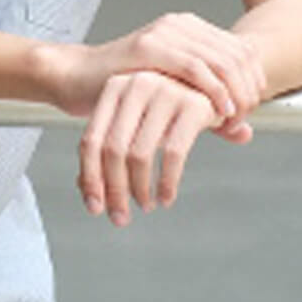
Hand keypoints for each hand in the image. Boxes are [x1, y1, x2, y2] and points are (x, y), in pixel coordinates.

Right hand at [44, 12, 267, 129]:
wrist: (78, 78)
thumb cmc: (123, 89)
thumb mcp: (176, 98)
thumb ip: (210, 111)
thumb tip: (246, 133)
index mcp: (191, 29)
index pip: (242, 50)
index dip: (254, 81)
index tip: (250, 110)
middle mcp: (180, 25)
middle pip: (237, 55)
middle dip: (248, 90)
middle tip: (243, 118)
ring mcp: (164, 33)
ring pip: (222, 60)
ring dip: (235, 93)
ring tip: (233, 117)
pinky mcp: (147, 47)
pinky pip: (194, 67)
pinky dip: (214, 90)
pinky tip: (219, 109)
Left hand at [78, 70, 229, 226]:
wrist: (215, 84)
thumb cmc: (166, 109)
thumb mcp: (135, 124)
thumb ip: (108, 152)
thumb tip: (87, 193)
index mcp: (114, 87)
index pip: (91, 140)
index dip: (90, 178)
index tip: (94, 207)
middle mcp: (136, 84)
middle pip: (113, 150)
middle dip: (114, 190)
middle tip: (120, 217)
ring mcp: (165, 91)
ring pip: (140, 154)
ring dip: (140, 190)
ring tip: (145, 205)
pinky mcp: (193, 105)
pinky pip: (173, 154)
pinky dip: (167, 183)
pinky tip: (166, 199)